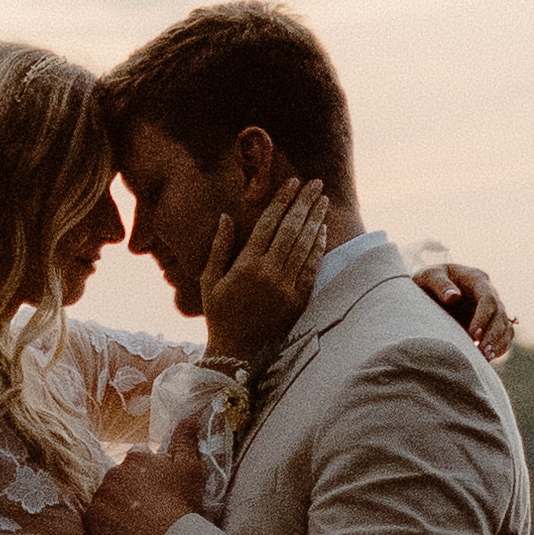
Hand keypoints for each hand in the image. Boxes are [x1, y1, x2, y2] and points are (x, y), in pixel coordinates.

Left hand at [84, 438, 205, 534]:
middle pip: (120, 478)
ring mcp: (101, 494)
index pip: (138, 459)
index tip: (157, 489)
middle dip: (131, 490)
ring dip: (117, 506)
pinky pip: (96, 517)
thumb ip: (186, 440)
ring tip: (136, 524)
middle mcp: (114, 472)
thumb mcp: (191, 468)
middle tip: (148, 509)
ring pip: (107, 497)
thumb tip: (189, 416)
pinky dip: (106, 524)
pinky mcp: (92, 517)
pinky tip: (122, 532)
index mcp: (136, 458)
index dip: (148, 474)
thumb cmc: (182, 503)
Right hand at [198, 178, 342, 361]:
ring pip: (305, 245)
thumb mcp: (210, 281)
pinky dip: (317, 247)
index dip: (282, 200)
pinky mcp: (298, 300)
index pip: (269, 223)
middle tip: (316, 183)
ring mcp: (286, 287)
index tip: (292, 182)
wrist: (238, 352)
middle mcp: (269, 274)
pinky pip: (311, 267)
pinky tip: (321, 230)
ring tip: (322, 200)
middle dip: (305, 203)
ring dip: (315, 220)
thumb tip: (226, 216)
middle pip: (292, 229)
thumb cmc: (220, 315)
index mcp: (246, 266)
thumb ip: (219, 247)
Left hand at [413, 253, 517, 359]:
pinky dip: (500, 347)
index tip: (473, 335)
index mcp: (477, 279)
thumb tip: (453, 296)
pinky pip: (503, 335)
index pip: (488, 299)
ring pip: (505, 326)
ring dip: (499, 343)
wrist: (428, 288)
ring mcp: (492, 309)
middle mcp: (489, 292)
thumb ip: (440, 284)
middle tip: (482, 352)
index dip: (483, 318)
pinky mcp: (490, 322)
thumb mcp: (429, 276)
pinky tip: (489, 359)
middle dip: (493, 335)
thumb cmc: (428, 280)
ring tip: (486, 358)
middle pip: (500, 314)